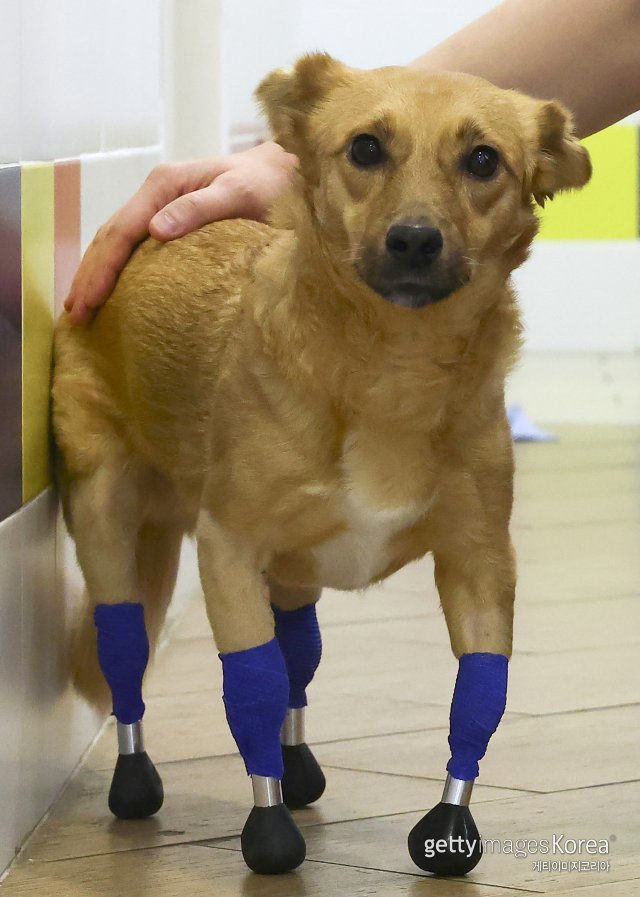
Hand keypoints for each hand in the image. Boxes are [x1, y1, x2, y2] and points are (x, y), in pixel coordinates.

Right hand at [64, 141, 296, 323]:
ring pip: (116, 241)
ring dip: (95, 273)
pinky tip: (109, 289)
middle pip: (110, 235)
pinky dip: (115, 268)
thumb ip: (200, 209)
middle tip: (74, 314)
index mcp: (165, 184)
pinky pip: (133, 246)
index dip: (102, 267)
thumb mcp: (238, 193)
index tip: (89, 300)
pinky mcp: (169, 220)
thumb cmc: (267, 184)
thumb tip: (156, 232)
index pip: (123, 230)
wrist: (284, 173)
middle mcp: (156, 193)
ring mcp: (160, 206)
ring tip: (80, 307)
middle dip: (89, 275)